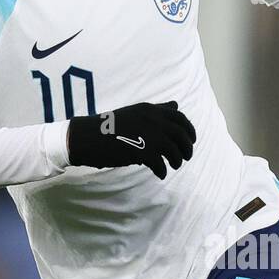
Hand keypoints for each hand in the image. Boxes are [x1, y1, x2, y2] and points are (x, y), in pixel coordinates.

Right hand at [67, 101, 196, 178]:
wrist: (88, 137)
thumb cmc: (110, 126)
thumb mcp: (135, 112)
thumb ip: (157, 110)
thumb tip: (176, 105)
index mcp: (151, 110)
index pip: (180, 117)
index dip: (189, 129)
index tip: (191, 140)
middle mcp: (153, 120)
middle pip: (182, 135)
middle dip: (187, 148)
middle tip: (186, 157)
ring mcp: (149, 136)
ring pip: (174, 151)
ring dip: (177, 161)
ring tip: (173, 166)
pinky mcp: (142, 152)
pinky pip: (161, 165)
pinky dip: (163, 171)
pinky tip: (160, 174)